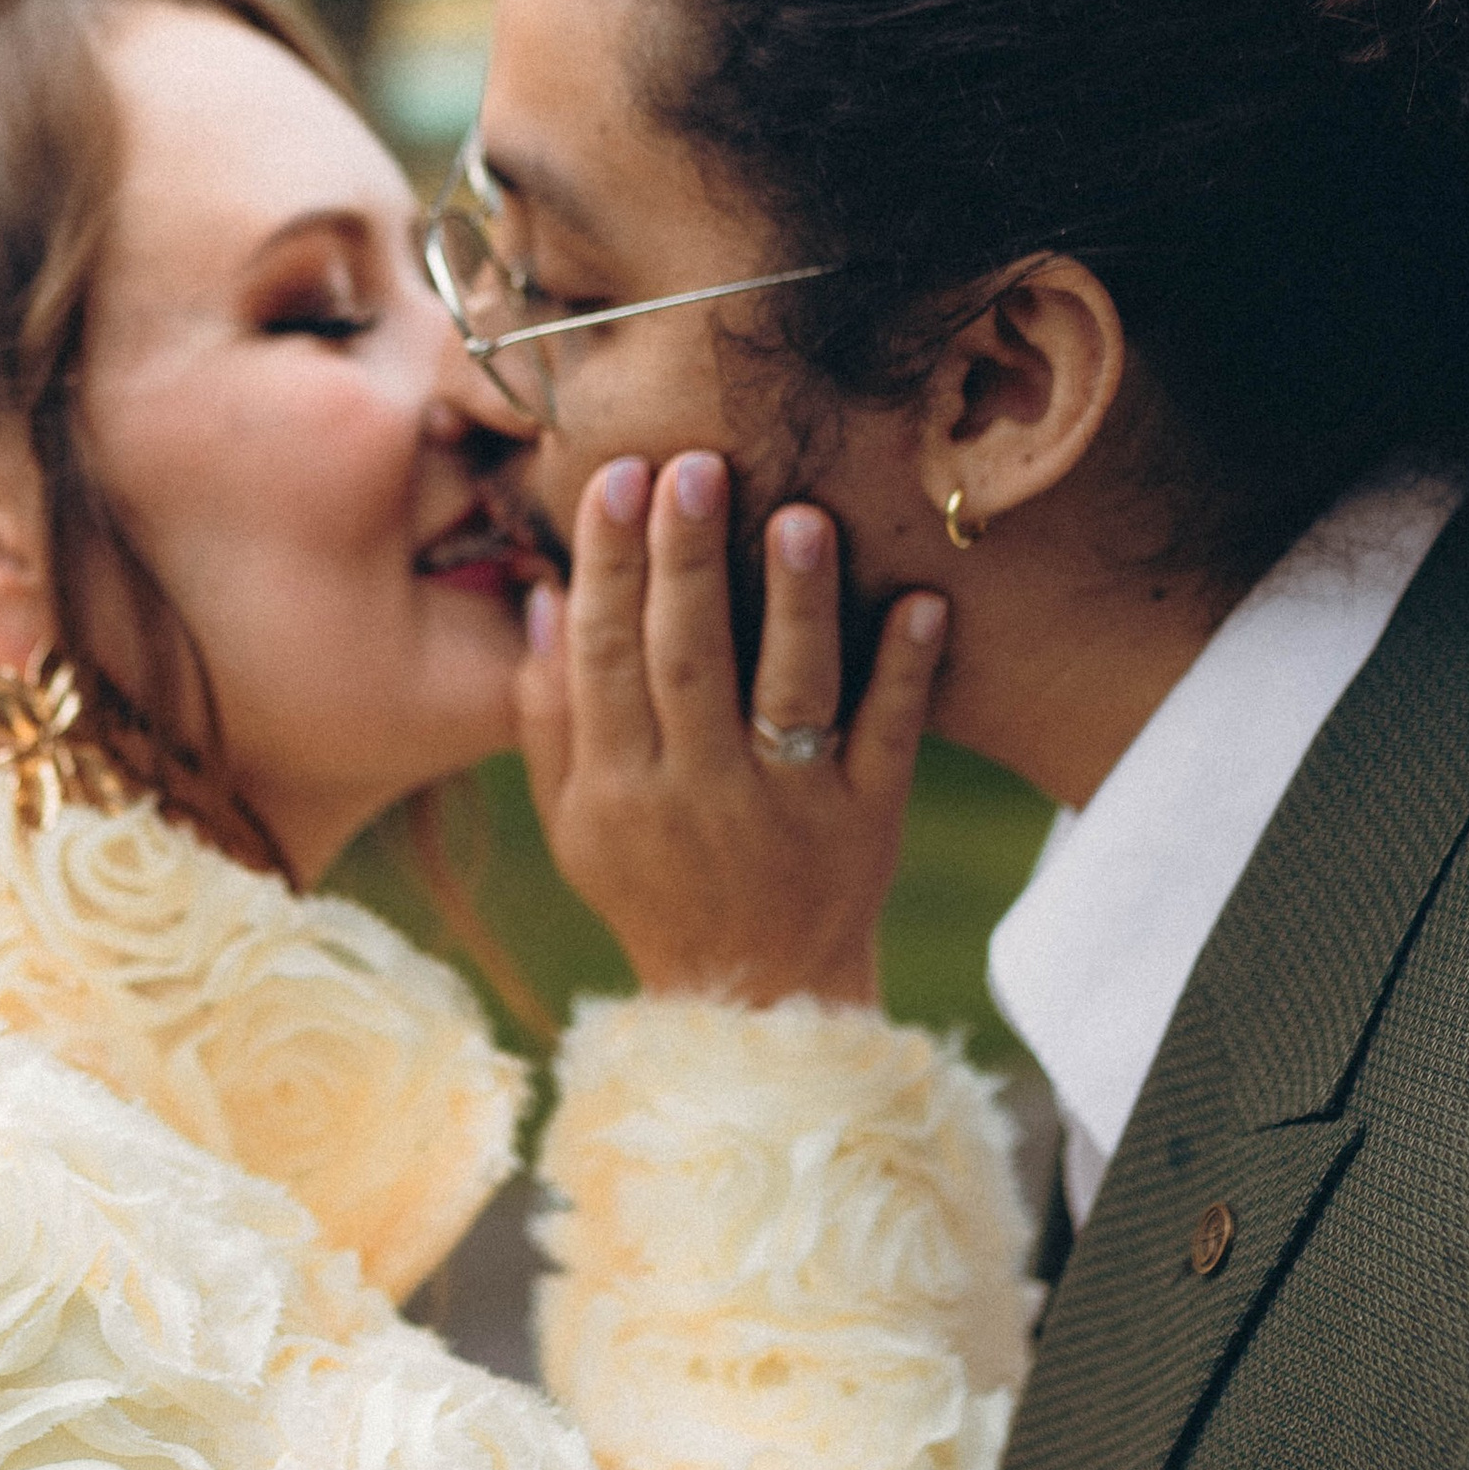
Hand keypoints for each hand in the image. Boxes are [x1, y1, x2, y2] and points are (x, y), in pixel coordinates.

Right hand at [517, 452, 946, 1007]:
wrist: (752, 1003)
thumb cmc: (651, 889)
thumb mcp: (574, 823)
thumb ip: (548, 716)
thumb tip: (543, 594)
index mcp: (618, 787)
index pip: (605, 654)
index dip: (609, 564)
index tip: (618, 476)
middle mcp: (699, 793)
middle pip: (688, 659)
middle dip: (686, 560)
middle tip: (692, 466)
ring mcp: (788, 808)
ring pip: (791, 693)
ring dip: (797, 604)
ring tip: (799, 517)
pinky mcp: (867, 822)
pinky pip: (888, 740)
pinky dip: (907, 673)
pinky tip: (925, 603)